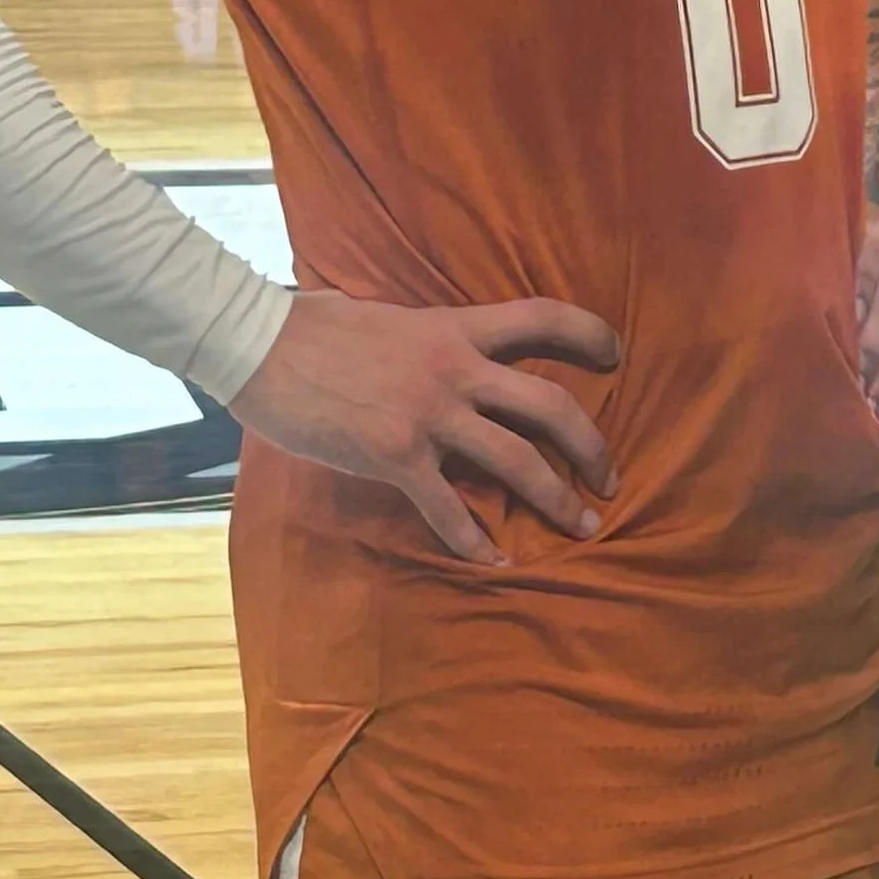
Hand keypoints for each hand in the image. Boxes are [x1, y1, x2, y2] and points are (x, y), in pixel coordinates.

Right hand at [228, 288, 620, 563]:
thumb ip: (429, 336)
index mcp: (455, 329)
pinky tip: (494, 561)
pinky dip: (475, 541)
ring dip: (556, 498)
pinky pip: (449, 508)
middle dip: (592, 447)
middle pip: (550, 405)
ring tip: (581, 525)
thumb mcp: (390, 317)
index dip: (588, 332)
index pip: (542, 317)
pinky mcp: (395, 456)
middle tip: (611, 479)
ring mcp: (428, 415)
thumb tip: (441, 345)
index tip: (616, 353)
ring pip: (516, 461)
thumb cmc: (317, 327)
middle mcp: (454, 370)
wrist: (261, 345)